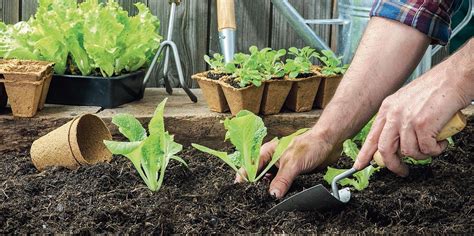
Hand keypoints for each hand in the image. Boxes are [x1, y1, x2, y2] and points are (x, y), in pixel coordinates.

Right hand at [235, 131, 340, 198]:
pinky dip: (278, 191)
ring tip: (265, 201)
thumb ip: (282, 180)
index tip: (240, 191)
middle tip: (253, 200)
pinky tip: (279, 198)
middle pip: (257, 176)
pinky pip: (280, 185)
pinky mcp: (289, 174)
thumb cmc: (310, 145)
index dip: (244, 179)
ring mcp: (280, 168)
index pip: (249, 167)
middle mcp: (271, 160)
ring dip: (267, 190)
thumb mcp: (293, 164)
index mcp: (267, 152)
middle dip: (255, 187)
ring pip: (268, 182)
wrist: (329, 143)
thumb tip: (273, 195)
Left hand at [353, 59, 471, 175]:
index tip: (359, 165)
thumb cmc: (436, 89)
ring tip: (433, 146)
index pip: (372, 136)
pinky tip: (441, 142)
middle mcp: (394, 114)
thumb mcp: (407, 102)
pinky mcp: (423, 125)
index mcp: (387, 108)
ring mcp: (407, 120)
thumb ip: (399, 120)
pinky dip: (436, 150)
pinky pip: (426, 149)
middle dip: (393, 165)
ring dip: (423, 155)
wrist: (455, 78)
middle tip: (402, 171)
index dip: (365, 154)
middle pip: (384, 149)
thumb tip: (397, 142)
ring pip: (409, 152)